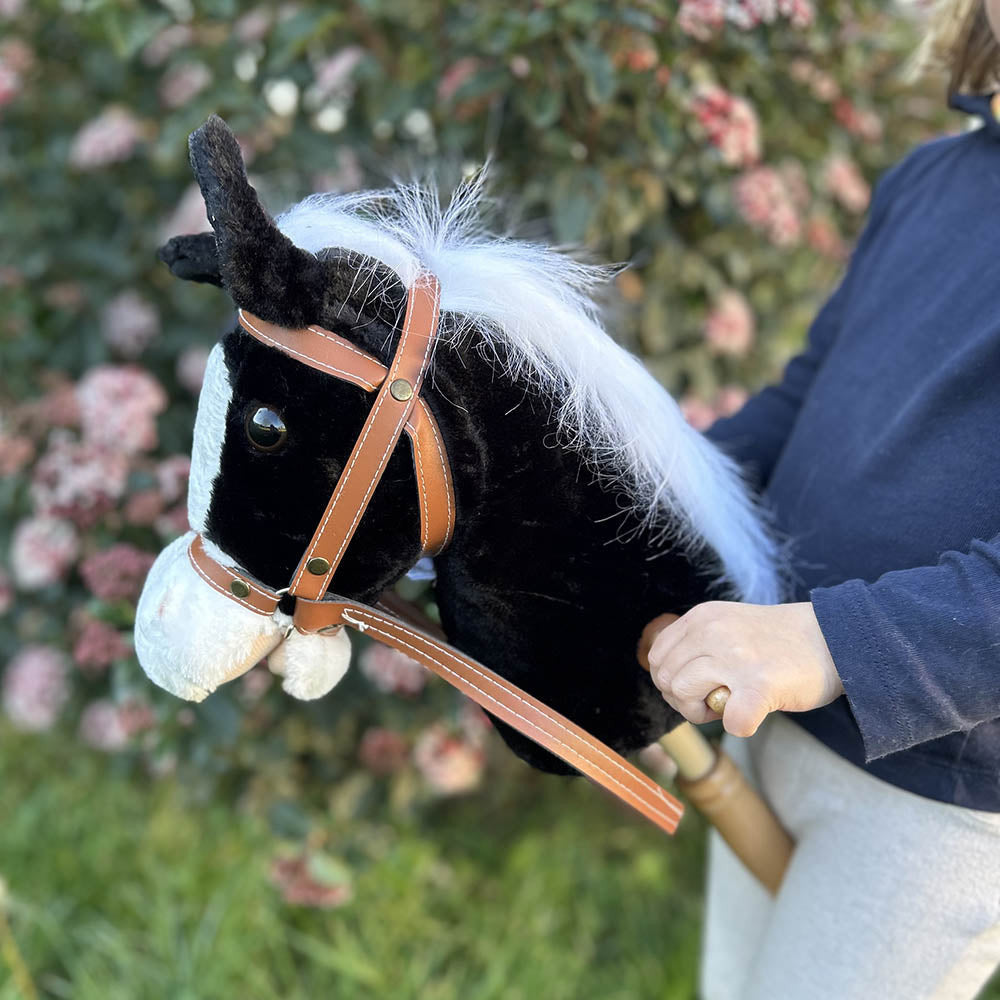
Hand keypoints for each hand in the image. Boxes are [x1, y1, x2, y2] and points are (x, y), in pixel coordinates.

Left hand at [646, 601, 843, 737]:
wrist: (833, 638)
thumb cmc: (780, 640)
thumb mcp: (728, 624)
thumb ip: (698, 642)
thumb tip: (665, 676)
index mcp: (703, 617)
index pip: (658, 656)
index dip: (670, 680)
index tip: (696, 688)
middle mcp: (714, 632)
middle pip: (667, 678)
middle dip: (683, 700)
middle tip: (713, 702)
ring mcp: (736, 657)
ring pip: (684, 695)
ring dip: (703, 714)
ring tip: (730, 707)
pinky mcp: (760, 685)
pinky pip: (731, 722)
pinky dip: (740, 726)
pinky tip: (753, 715)